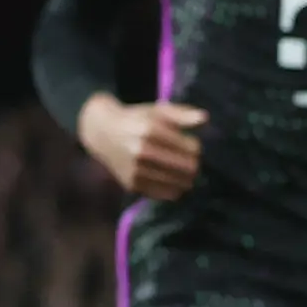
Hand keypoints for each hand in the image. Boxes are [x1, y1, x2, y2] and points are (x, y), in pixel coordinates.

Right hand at [77, 95, 203, 200]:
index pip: (192, 148)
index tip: (189, 144)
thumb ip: (182, 114)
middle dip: (194, 164)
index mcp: (151, 130)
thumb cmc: (137, 119)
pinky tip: (170, 179)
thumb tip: (204, 119)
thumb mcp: (158, 111)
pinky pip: (166, 194)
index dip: (195, 147)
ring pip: (180, 184)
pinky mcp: (132, 185)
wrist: (102, 133)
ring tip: (181, 170)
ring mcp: (136, 170)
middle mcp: (142, 152)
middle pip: (189, 168)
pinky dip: (174, 188)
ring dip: (186, 178)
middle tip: (188, 160)